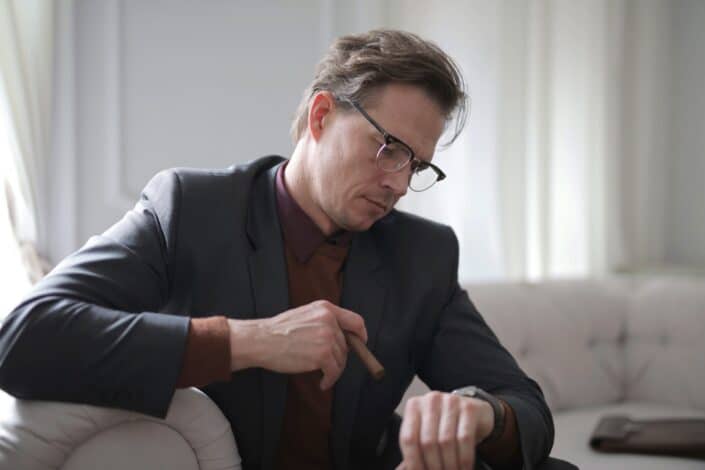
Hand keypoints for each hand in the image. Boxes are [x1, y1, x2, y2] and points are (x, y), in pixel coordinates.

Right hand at [227, 300, 367, 389]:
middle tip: (328, 366)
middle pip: (347, 344)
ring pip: (341, 359)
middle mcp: (329, 320)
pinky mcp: (323, 355)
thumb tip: (343, 337)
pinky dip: (330, 379)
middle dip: (339, 357)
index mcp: (325, 308)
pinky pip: (334, 371)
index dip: (361, 335)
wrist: (261, 340)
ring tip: (322, 375)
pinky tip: (322, 382)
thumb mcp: (305, 315)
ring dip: (333, 370)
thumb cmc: (278, 331)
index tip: (361, 344)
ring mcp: (327, 337)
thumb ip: (324, 321)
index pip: (356, 321)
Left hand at [396, 391, 494, 469]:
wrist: (475, 412)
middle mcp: (431, 400)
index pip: (408, 438)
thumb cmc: (445, 426)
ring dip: (449, 465)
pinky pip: (465, 439)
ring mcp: (451, 401)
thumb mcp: (427, 433)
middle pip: (427, 441)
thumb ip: (415, 451)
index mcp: (414, 406)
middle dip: (434, 466)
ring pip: (446, 441)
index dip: (413, 462)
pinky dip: (464, 459)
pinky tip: (465, 468)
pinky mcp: (470, 408)